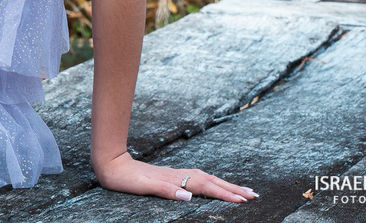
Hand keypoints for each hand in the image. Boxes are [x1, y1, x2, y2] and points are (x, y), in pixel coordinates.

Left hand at [93, 152, 258, 203]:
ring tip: (243, 191)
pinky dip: (212, 182)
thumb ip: (166, 190)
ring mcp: (176, 174)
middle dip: (232, 188)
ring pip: (207, 179)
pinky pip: (199, 179)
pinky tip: (216, 185)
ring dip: (225, 185)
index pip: (205, 187)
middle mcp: (178, 175)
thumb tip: (188, 197)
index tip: (242, 201)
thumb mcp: (143, 186)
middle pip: (211, 181)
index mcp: (175, 179)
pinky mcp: (172, 175)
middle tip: (254, 195)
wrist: (112, 165)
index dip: (223, 194)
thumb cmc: (126, 179)